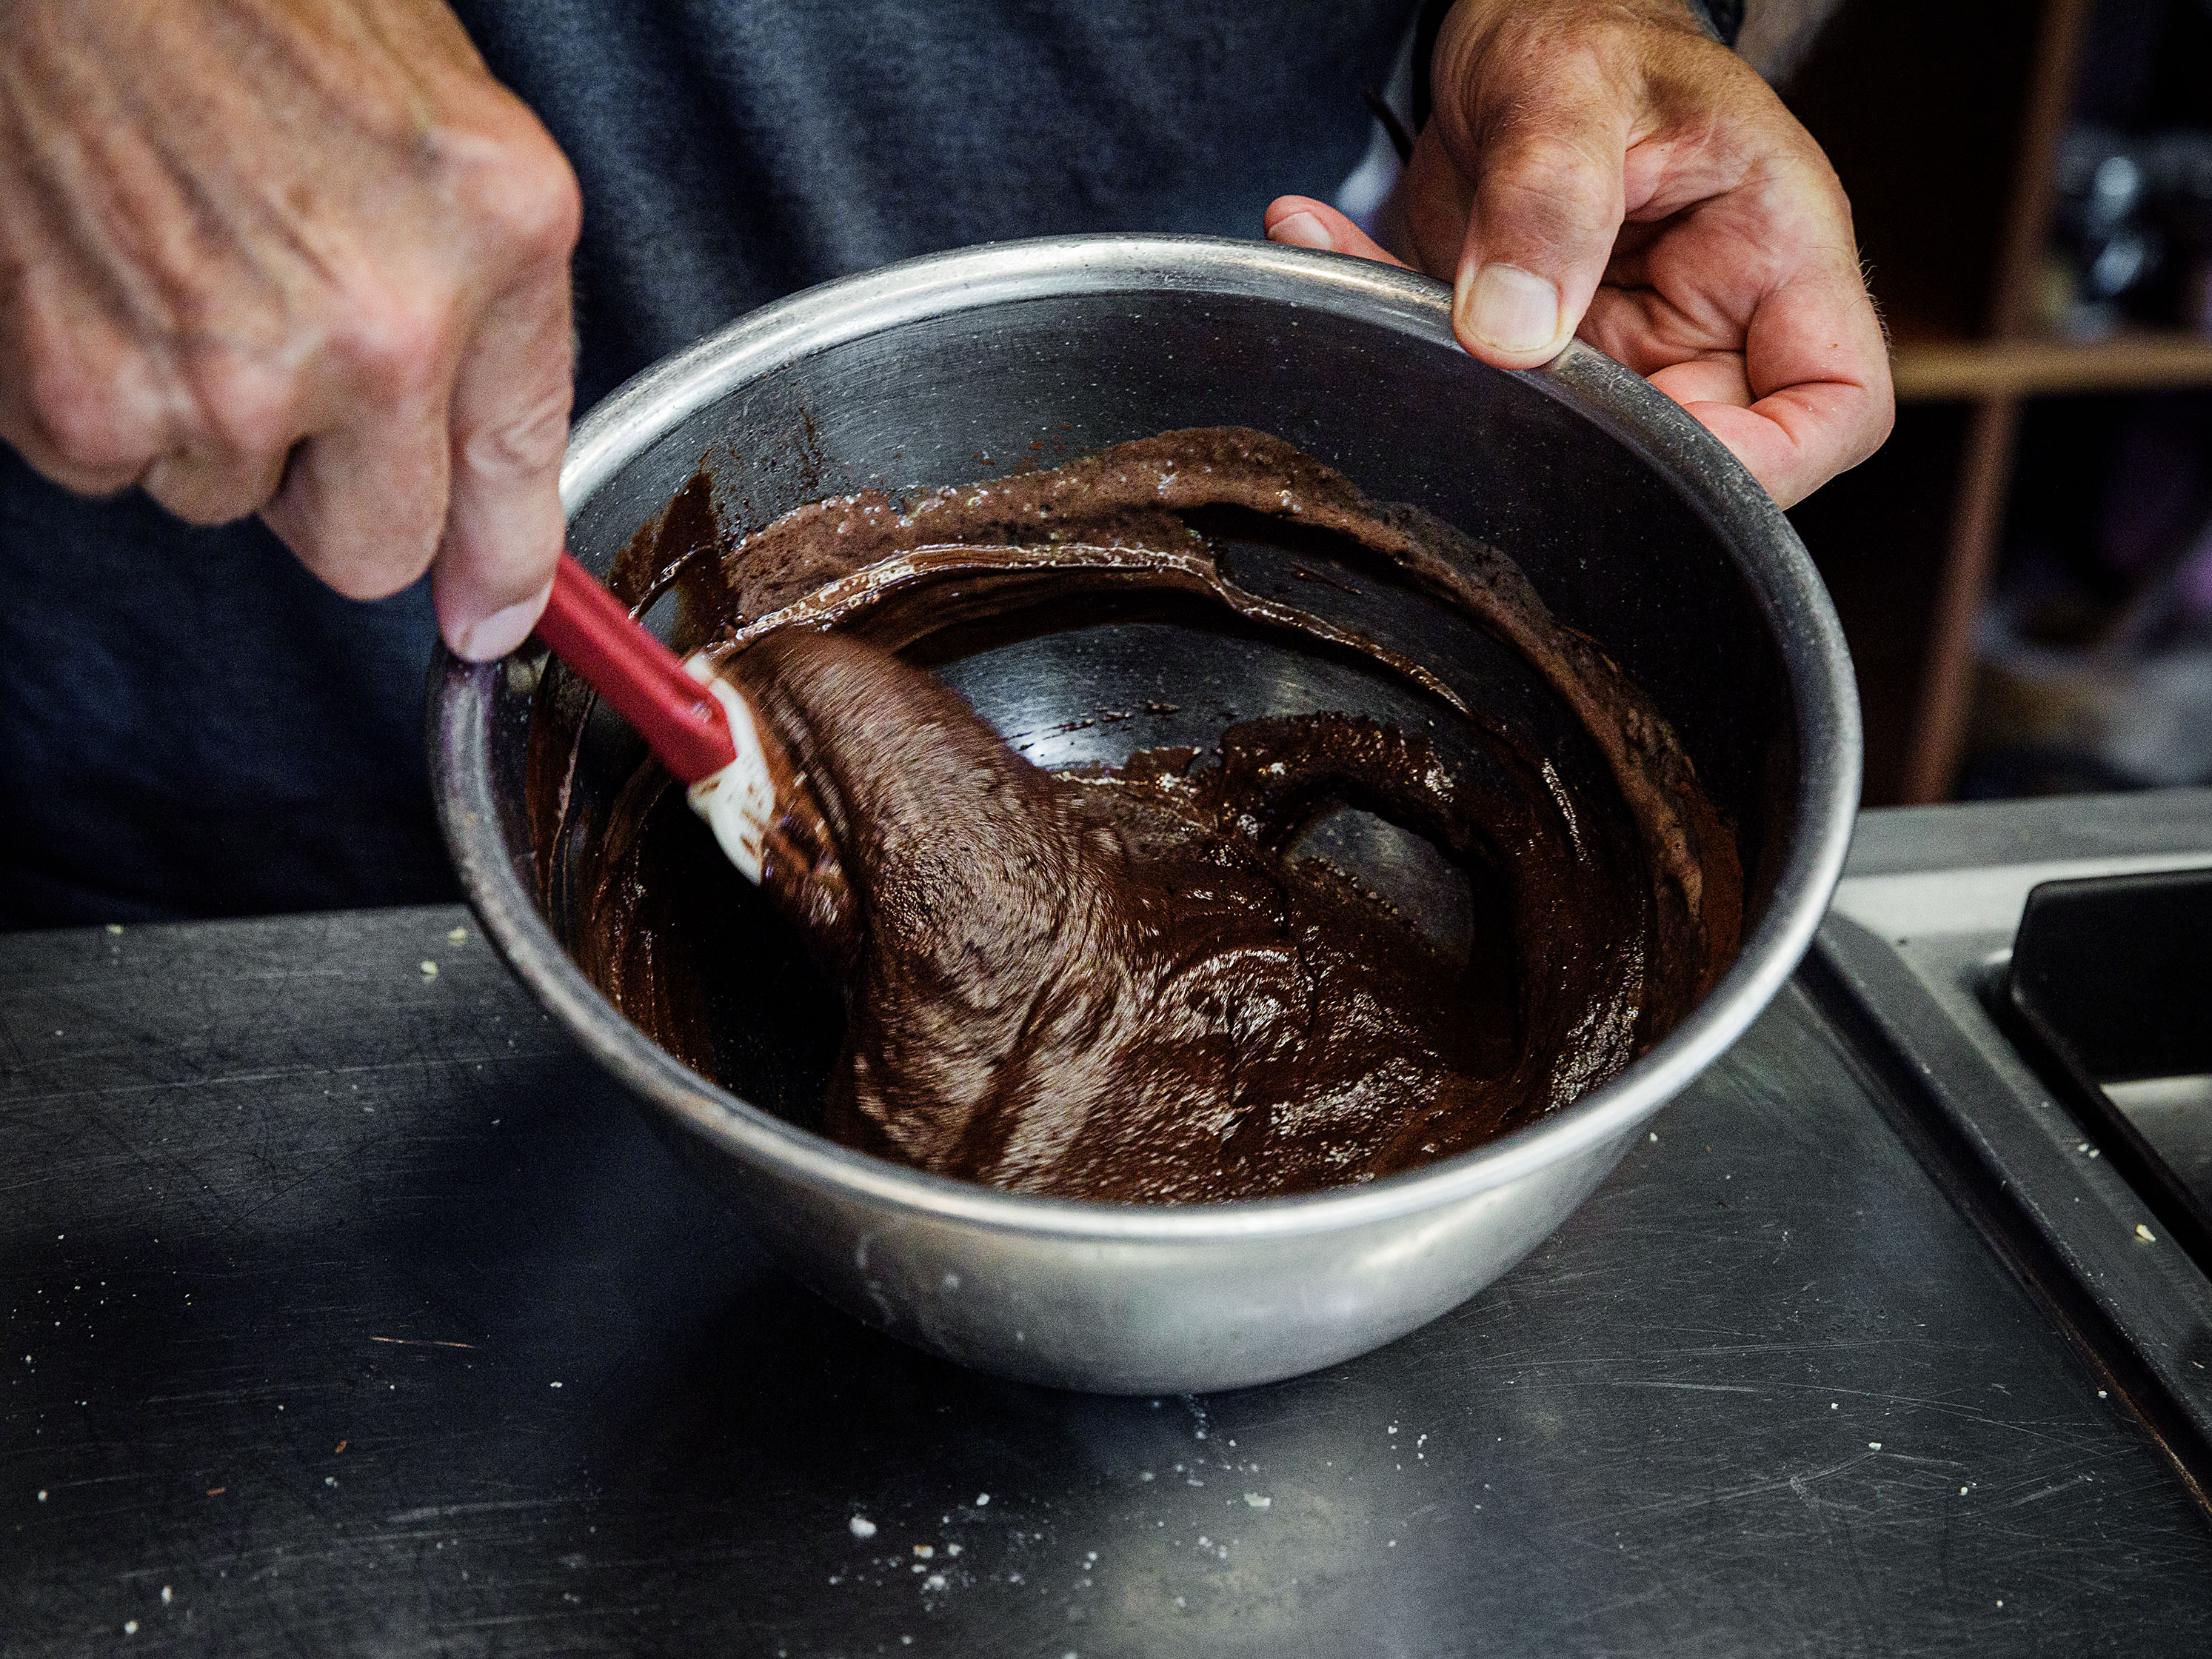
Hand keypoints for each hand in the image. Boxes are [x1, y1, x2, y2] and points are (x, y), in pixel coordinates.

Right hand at [0, 0, 580, 658]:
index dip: (501, 564)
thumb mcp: (441, 140)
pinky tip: (106, 273)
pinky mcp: (83, 396)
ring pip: (224, 499)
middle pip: (370, 547)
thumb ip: (492, 332)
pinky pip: (107, 465)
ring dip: (207, 417)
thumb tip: (484, 554)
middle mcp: (377, 324)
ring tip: (183, 266)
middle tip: (287, 361)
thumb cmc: (250, 3)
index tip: (490, 614)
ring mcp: (227, 370)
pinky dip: (99, 392)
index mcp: (492, 236)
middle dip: (334, 488)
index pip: (516, 471)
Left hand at [1266, 0, 1890, 507]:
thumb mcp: (1569, 88)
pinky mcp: (1533, 350)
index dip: (1769, 468)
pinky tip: (1316, 237)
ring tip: (1365, 279)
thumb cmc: (1587, 23)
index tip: (1656, 467)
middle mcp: (1711, 319)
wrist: (1517, 12)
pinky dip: (1385, 329)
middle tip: (1470, 378)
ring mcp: (1620, 347)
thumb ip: (1547, 200)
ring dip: (1453, 390)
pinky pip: (1476, 387)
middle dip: (1575, 449)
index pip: (1835, 408)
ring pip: (1564, 440)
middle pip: (1692, 458)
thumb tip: (1512, 334)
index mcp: (1776, 253)